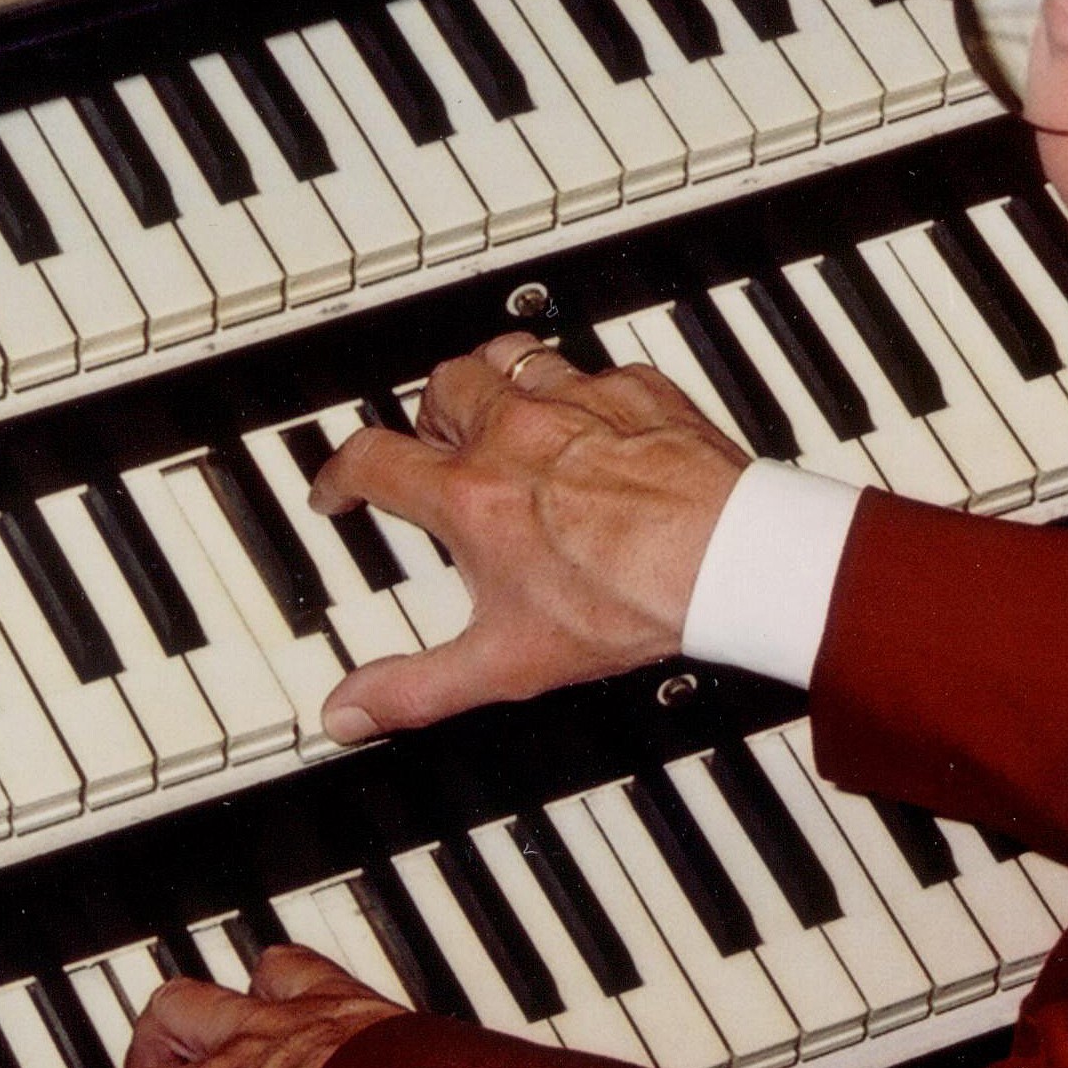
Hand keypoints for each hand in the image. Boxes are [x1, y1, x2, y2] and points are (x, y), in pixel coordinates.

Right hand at [305, 332, 749, 740]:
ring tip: (496, 411)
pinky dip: (579, 388)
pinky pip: (592, 366)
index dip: (341, 474)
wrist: (726, 557)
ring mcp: (578, 402)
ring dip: (492, 381)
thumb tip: (351, 710)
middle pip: (440, 389)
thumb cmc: (627, 600)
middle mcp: (516, 432)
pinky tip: (591, 417)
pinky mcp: (636, 391)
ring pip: (508, 357)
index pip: (372, 460)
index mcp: (472, 493)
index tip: (341, 488)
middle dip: (426, 418)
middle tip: (435, 448)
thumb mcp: (503, 664)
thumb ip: (416, 688)